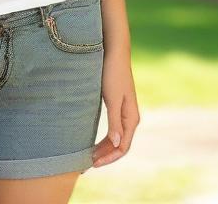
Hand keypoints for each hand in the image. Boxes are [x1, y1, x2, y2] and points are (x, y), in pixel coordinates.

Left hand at [92, 45, 139, 167]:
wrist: (114, 52)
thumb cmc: (113, 73)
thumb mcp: (112, 98)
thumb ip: (115, 122)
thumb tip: (116, 144)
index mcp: (131, 118)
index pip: (122, 147)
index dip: (109, 158)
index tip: (92, 164)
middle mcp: (130, 117)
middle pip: (119, 145)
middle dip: (104, 156)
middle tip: (85, 164)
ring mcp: (124, 112)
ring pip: (115, 138)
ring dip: (104, 149)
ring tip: (87, 156)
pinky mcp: (117, 106)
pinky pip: (112, 129)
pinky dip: (104, 138)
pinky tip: (93, 141)